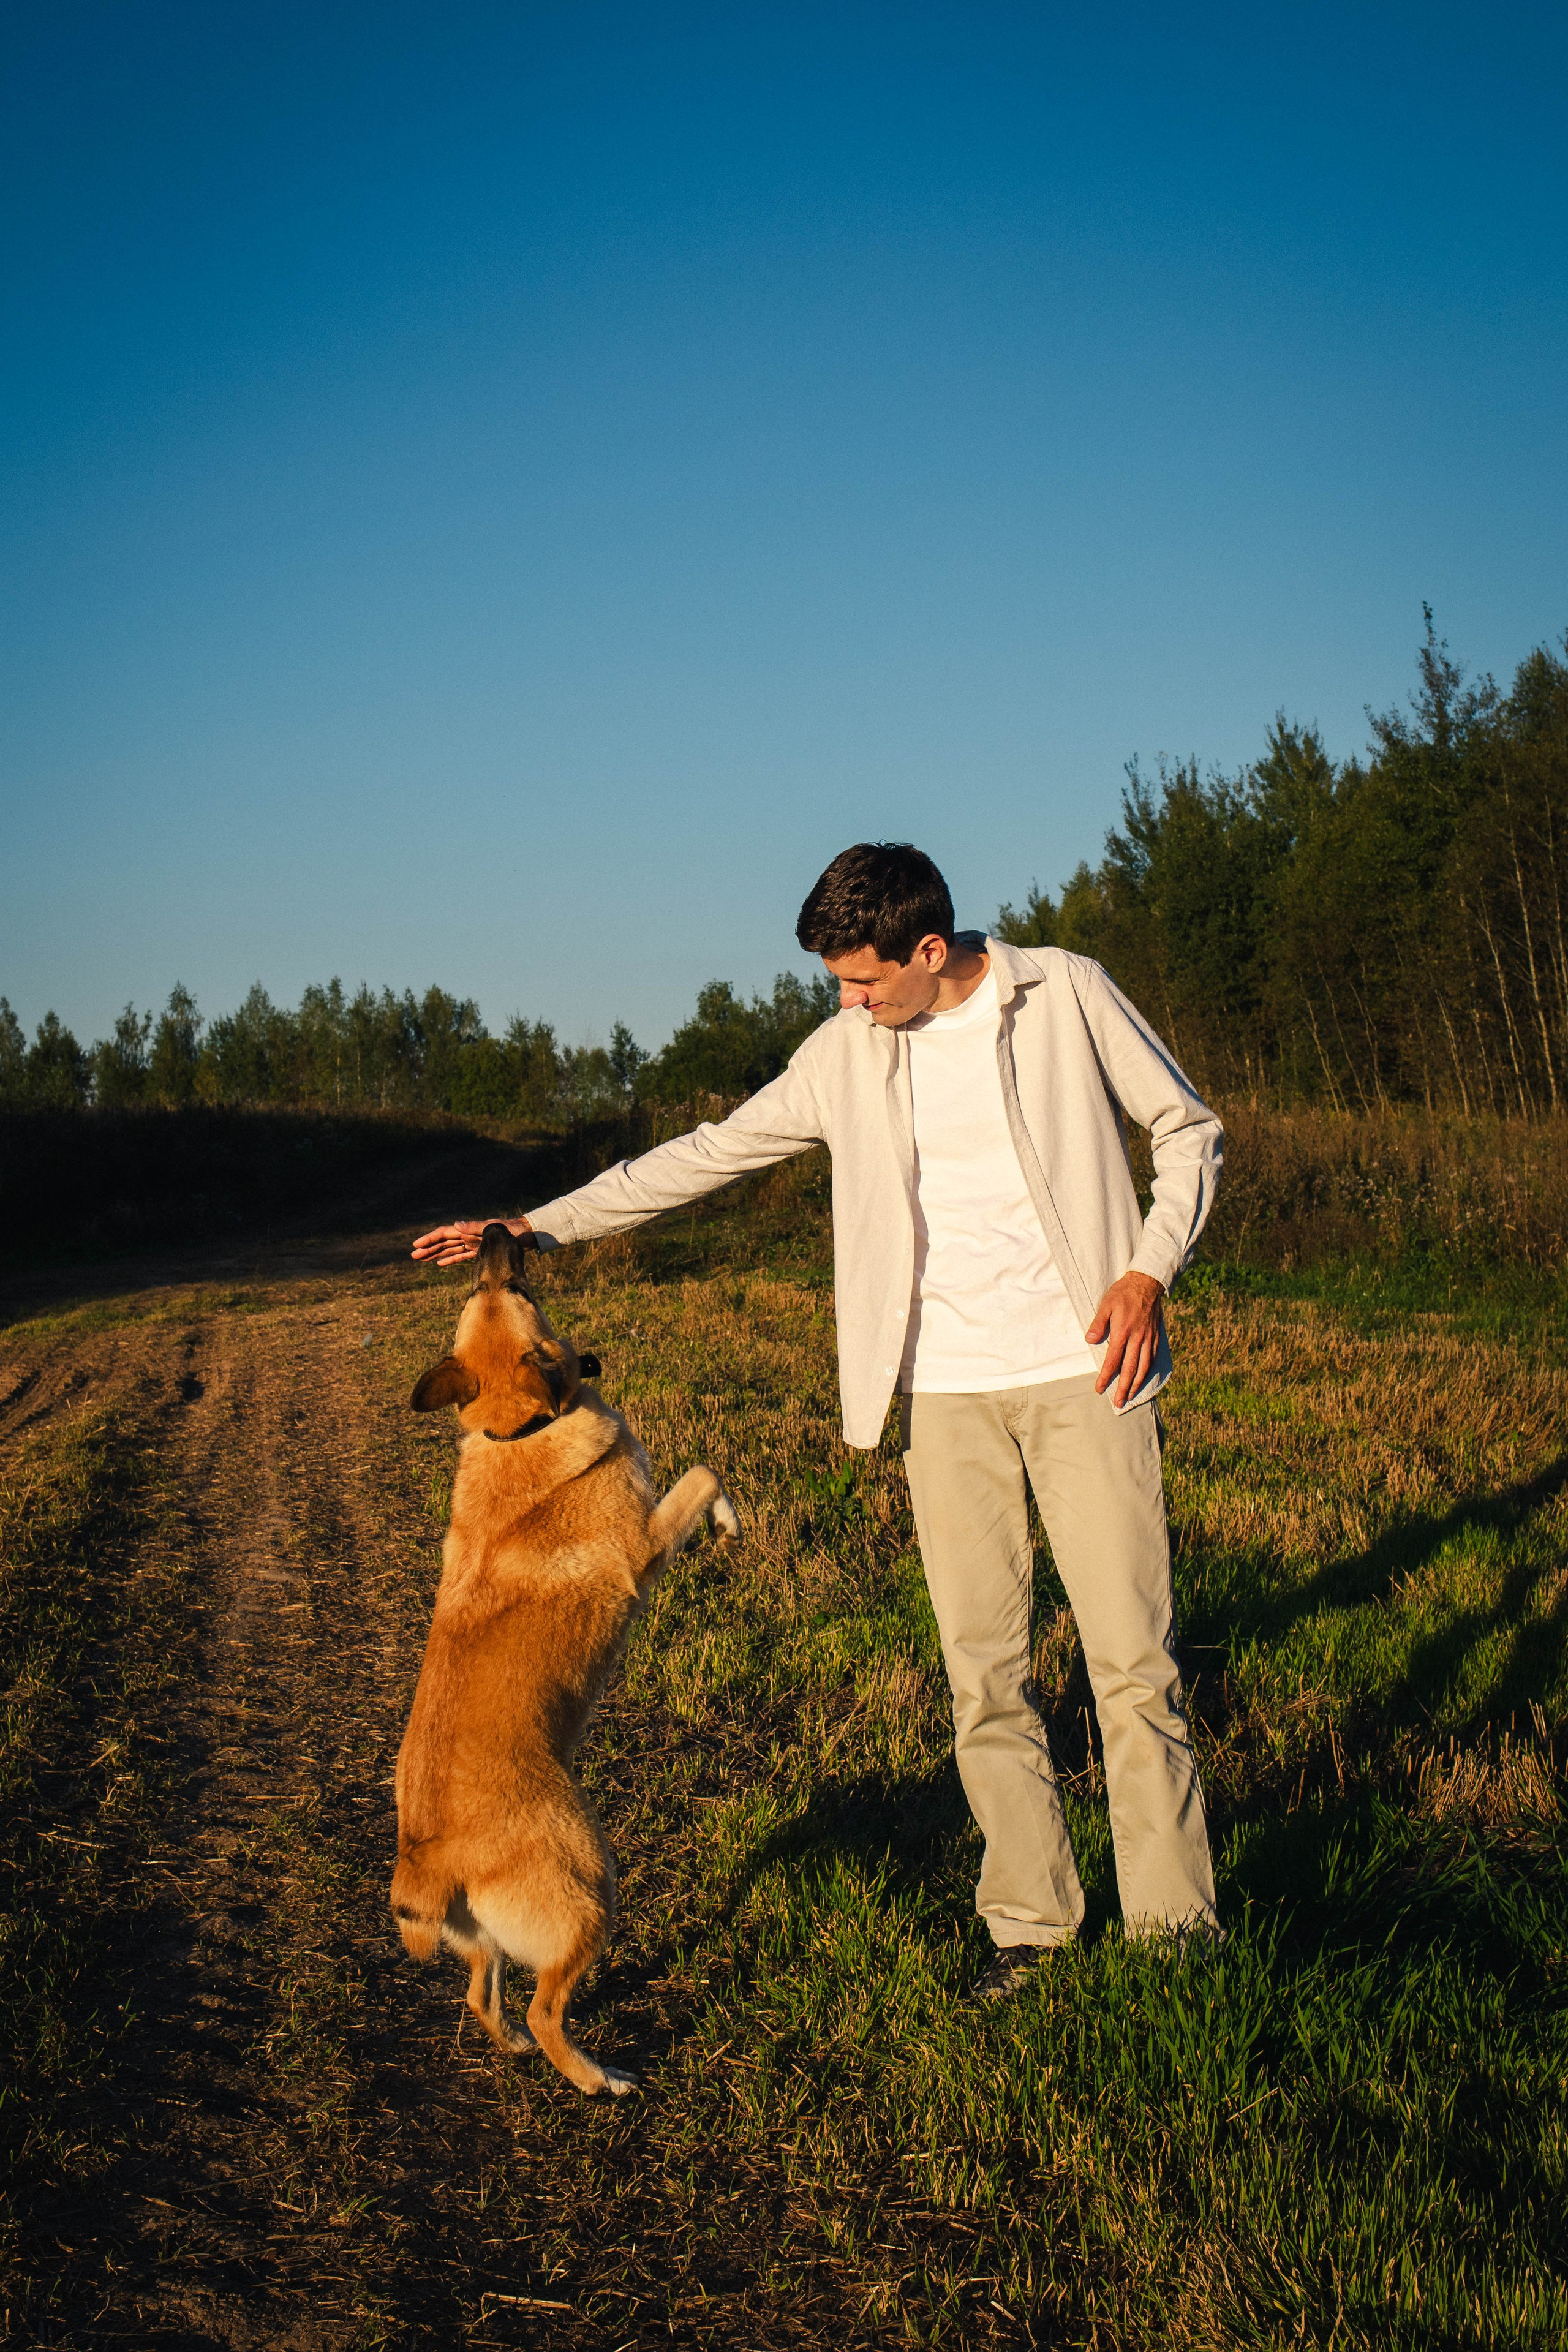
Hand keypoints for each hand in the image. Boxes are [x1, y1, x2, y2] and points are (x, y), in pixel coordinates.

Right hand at [410, 1215, 533, 1266]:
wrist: (526, 1236)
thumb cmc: (512, 1231)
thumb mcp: (494, 1228)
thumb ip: (475, 1227)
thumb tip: (456, 1224)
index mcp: (469, 1230)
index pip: (444, 1233)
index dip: (430, 1239)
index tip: (416, 1245)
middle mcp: (468, 1235)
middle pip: (444, 1242)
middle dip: (428, 1248)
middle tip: (413, 1256)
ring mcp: (473, 1243)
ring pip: (450, 1249)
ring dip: (436, 1254)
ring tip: (421, 1260)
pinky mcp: (479, 1251)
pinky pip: (461, 1255)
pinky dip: (450, 1259)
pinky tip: (439, 1263)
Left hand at [1086, 1271, 1164, 1407]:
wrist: (1147, 1282)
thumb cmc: (1123, 1293)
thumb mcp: (1105, 1305)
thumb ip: (1098, 1324)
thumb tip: (1090, 1341)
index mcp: (1123, 1332)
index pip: (1113, 1361)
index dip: (1106, 1377)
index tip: (1100, 1389)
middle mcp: (1137, 1339)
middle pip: (1130, 1370)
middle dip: (1123, 1388)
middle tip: (1118, 1403)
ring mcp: (1148, 1339)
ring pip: (1143, 1367)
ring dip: (1137, 1384)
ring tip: (1131, 1396)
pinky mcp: (1155, 1336)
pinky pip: (1152, 1358)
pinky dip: (1148, 1371)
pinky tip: (1143, 1377)